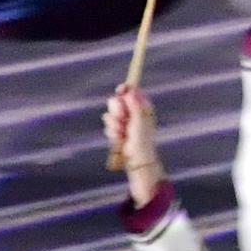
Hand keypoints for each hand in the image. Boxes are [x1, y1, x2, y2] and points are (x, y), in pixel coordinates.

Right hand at [105, 82, 163, 204]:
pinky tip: (120, 139)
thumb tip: (131, 90)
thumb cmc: (142, 141)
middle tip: (122, 119)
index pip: (132, 93)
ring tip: (123, 134)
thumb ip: (134, 105)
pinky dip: (112, 132)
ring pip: (110, 115)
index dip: (125, 90)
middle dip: (116, 110)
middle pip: (116, 102)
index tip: (120, 90)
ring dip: (114, 124)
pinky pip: (108, 126)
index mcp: (143, 109)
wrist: (137, 160)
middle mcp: (133, 114)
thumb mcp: (139, 121)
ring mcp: (124, 123)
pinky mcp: (117, 131)